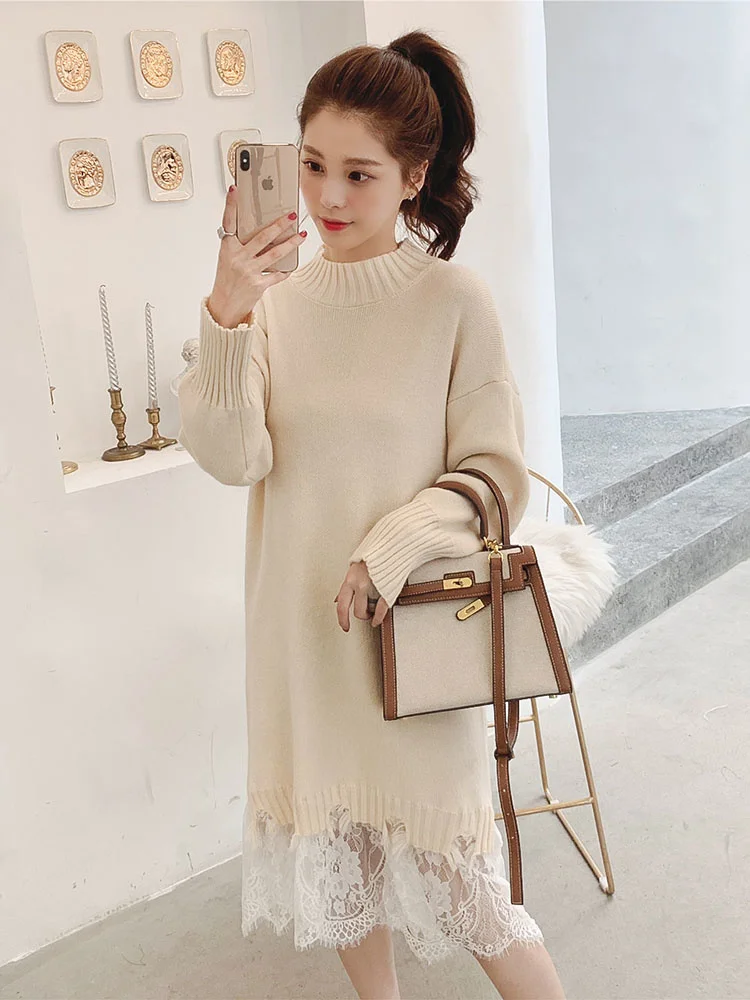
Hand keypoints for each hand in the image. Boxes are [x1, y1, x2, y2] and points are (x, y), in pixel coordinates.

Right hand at [207, 187, 307, 328]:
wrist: (224, 305)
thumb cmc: (227, 279)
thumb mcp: (228, 258)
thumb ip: (240, 244)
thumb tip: (260, 230)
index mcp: (228, 248)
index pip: (228, 222)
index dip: (231, 205)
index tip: (235, 190)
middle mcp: (238, 258)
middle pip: (262, 237)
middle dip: (280, 225)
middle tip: (292, 216)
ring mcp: (249, 271)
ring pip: (275, 254)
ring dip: (291, 244)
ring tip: (302, 235)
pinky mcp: (258, 285)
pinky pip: (277, 274)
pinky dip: (286, 269)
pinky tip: (293, 264)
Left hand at [334, 561, 388, 630]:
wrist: (391, 545)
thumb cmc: (374, 555)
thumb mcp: (355, 568)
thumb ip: (348, 584)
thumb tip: (338, 599)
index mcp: (350, 579)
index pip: (341, 605)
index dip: (342, 619)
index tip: (345, 626)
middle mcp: (359, 584)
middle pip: (357, 611)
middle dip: (362, 616)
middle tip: (365, 615)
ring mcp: (373, 588)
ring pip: (368, 611)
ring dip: (370, 615)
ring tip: (373, 612)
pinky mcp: (386, 589)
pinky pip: (381, 610)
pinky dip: (379, 618)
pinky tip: (378, 620)